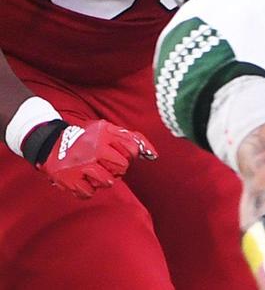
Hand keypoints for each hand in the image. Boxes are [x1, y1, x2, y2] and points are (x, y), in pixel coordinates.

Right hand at [31, 119, 156, 199]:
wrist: (51, 145)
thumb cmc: (87, 139)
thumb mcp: (109, 130)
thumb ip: (133, 139)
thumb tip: (154, 155)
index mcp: (105, 134)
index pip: (133, 150)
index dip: (129, 155)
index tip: (119, 154)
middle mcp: (94, 149)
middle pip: (122, 168)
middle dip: (117, 168)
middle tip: (105, 164)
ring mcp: (81, 165)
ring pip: (108, 182)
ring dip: (103, 180)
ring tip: (94, 171)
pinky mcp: (70, 179)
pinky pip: (90, 193)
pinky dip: (88, 189)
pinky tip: (83, 179)